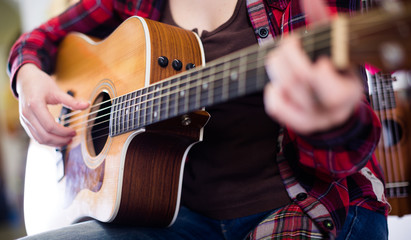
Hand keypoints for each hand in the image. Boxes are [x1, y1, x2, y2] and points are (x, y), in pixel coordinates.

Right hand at [16, 64, 88, 146]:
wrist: (26, 79)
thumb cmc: (40, 83)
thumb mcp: (57, 90)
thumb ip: (71, 100)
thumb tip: (87, 105)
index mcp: (35, 105)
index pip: (50, 126)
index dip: (63, 132)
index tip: (74, 131)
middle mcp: (27, 114)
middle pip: (44, 135)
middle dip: (60, 140)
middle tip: (72, 138)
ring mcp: (24, 120)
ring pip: (39, 139)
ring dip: (54, 143)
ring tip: (67, 141)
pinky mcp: (25, 123)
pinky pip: (35, 137)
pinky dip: (47, 141)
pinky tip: (57, 139)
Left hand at [263, 0, 362, 134]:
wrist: (336, 106)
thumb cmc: (336, 71)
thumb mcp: (337, 48)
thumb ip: (325, 23)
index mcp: (350, 92)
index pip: (331, 89)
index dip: (318, 70)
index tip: (319, 58)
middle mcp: (332, 110)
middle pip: (300, 79)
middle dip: (288, 53)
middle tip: (290, 43)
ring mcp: (315, 119)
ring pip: (285, 89)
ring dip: (277, 66)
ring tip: (281, 57)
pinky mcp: (299, 124)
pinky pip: (276, 108)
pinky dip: (272, 91)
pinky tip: (277, 82)